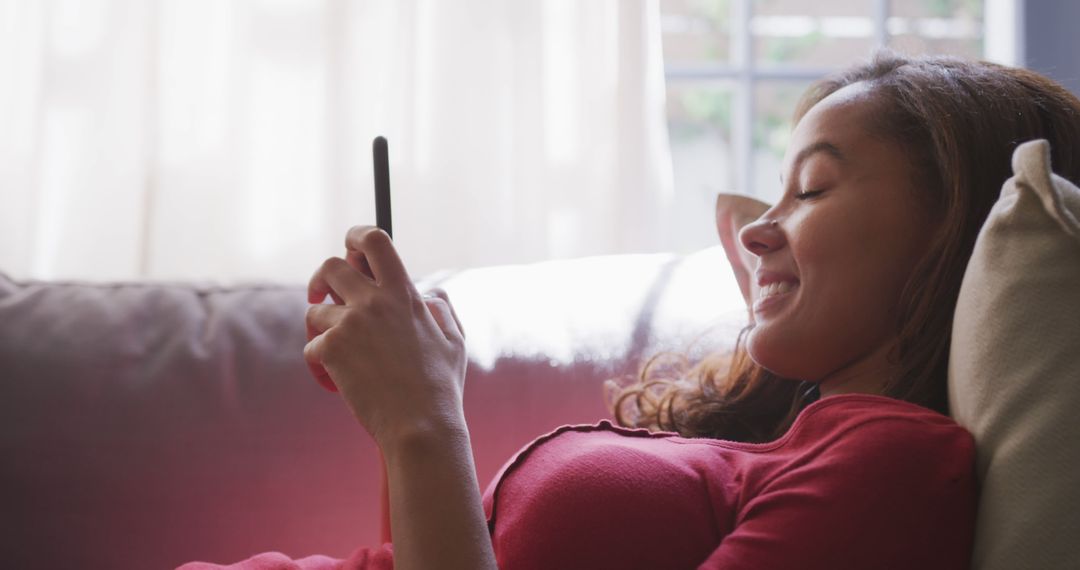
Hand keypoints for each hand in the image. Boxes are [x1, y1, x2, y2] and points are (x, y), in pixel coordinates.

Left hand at [303, 226, 467, 445]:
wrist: (421, 426)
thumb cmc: (441, 387)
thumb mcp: (454, 340)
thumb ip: (439, 308)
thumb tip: (426, 294)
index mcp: (404, 294)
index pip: (375, 240)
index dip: (356, 236)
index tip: (349, 247)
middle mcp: (374, 302)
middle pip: (331, 265)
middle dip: (322, 278)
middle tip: (321, 295)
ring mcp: (350, 324)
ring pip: (314, 310)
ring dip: (320, 328)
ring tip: (336, 351)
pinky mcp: (331, 349)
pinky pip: (311, 346)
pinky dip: (320, 361)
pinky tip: (336, 377)